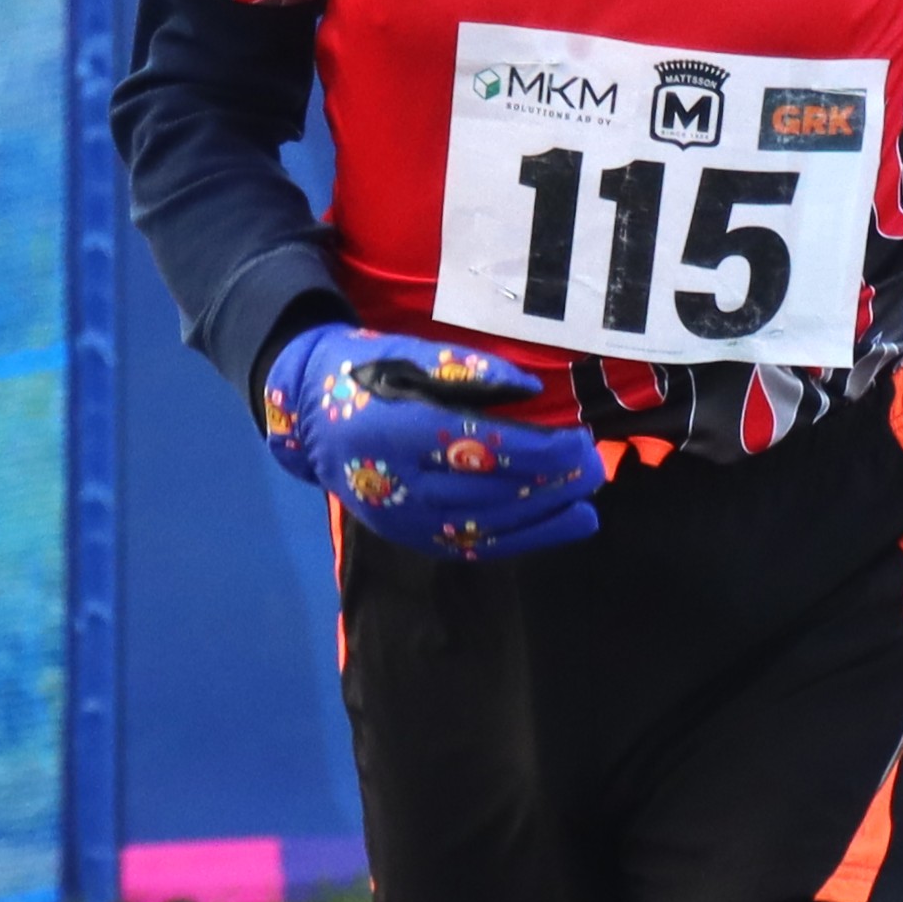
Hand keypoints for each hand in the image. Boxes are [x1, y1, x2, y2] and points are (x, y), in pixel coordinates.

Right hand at [261, 324, 604, 559]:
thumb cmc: (369, 373)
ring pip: (485, 526)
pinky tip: (554, 528)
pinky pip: (471, 546)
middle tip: (593, 469)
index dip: (537, 451)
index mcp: (399, 428)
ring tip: (586, 505)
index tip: (578, 442)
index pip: (481, 447)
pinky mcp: (408, 537)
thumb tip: (533, 393)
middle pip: (489, 491)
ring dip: (543, 519)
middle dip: (550, 485)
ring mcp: (401, 517)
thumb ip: (472, 372)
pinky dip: (518, 540)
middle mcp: (398, 481)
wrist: (309, 417)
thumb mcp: (414, 355)